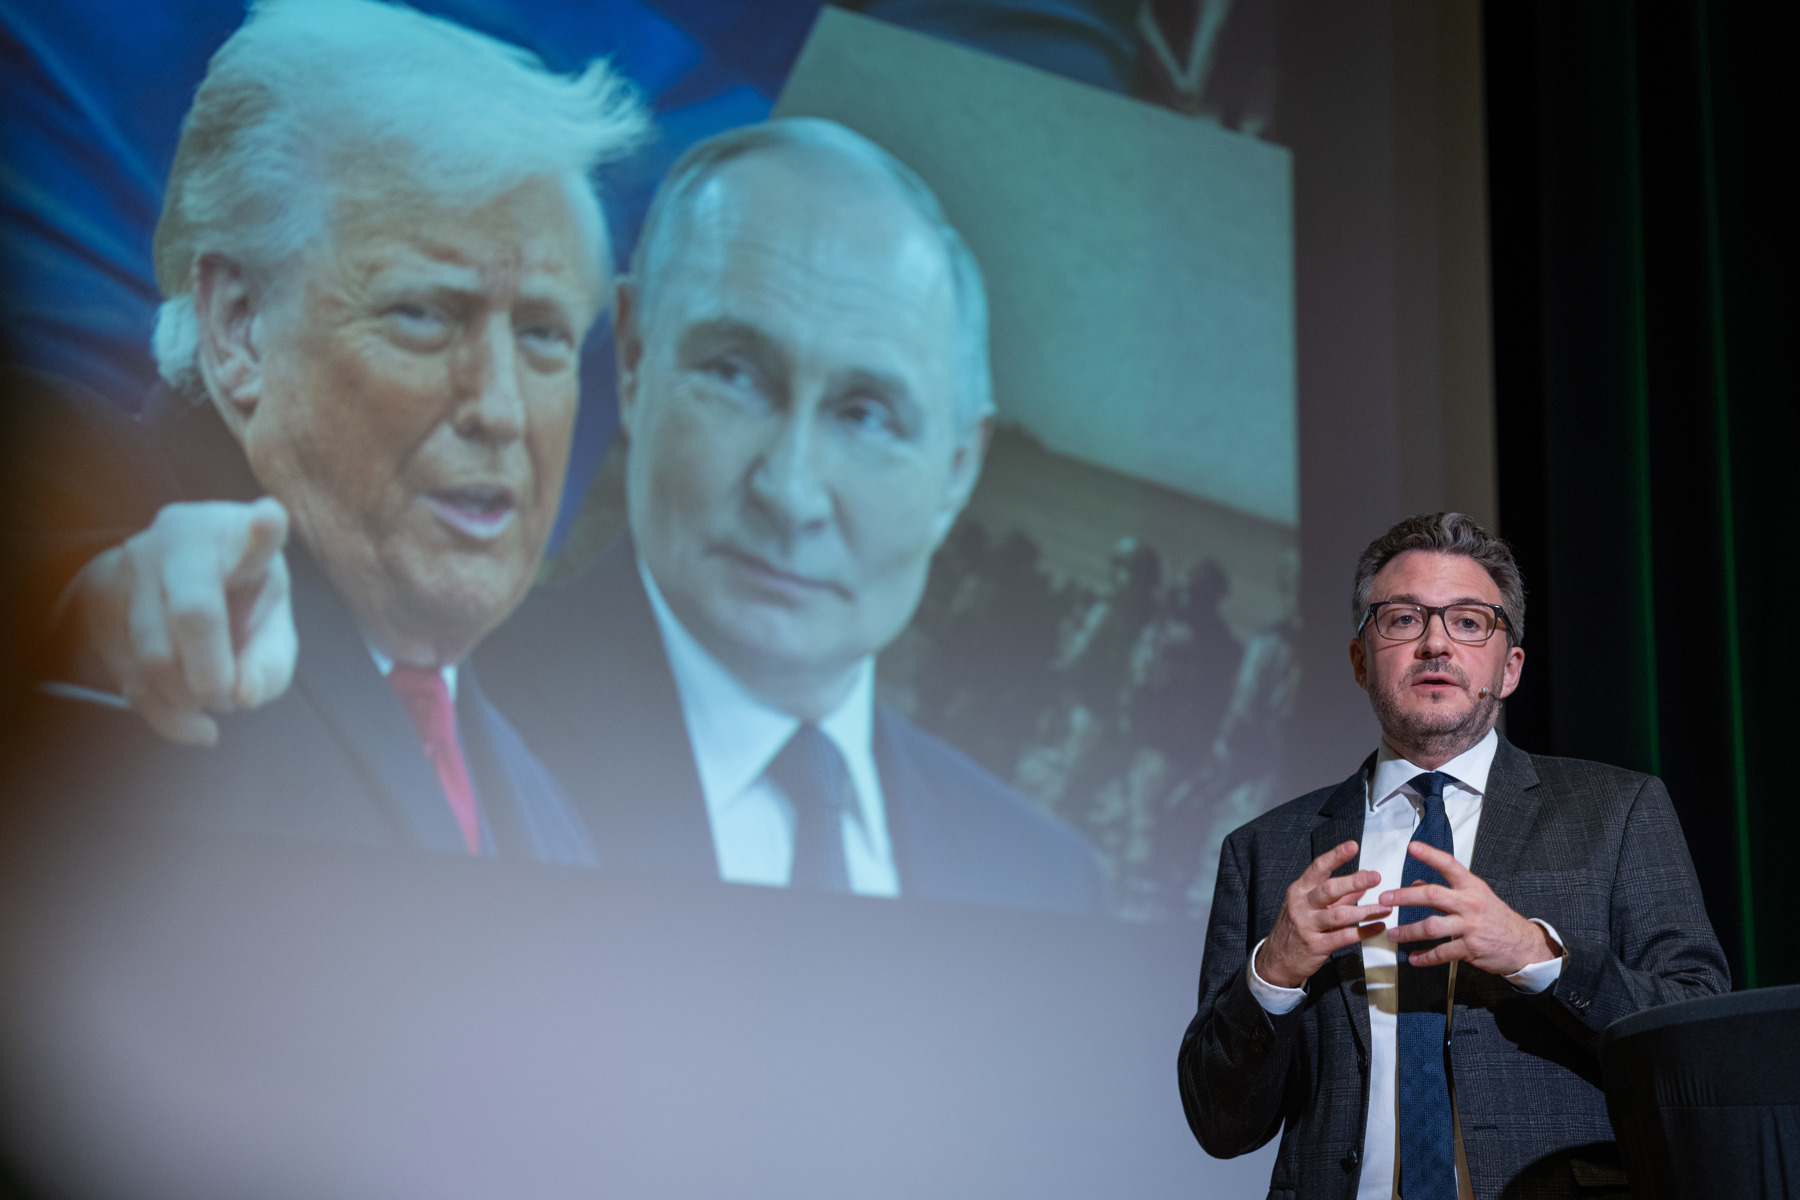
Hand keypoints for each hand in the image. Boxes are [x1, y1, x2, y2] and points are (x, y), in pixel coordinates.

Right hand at [69, 497, 295, 745]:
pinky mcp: (98, 597)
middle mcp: (181, 539)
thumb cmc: (237, 604)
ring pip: (154, 654)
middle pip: (194, 613)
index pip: (253, 533)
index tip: (270, 517)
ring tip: (210, 697)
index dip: (263, 529)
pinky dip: (164, 712)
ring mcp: (132, 563)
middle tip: (229, 700)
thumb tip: (243, 696)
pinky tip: (190, 720)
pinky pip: (127, 674)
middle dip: (213, 675)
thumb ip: (270, 665)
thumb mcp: (270, 628)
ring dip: (188, 697)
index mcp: (237, 536)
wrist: (168, 583)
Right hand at [1255, 840, 1391, 988]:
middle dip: (1354, 882)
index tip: (1353, 846)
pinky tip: (1378, 927)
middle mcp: (1301, 905)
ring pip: (1339, 915)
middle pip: (1329, 889)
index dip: (1335, 856)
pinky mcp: (1316, 945)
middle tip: (1375, 877)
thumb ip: (1336, 895)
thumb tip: (1360, 882)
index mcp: (1299, 891)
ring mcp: (1307, 926)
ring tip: (1385, 907)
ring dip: (1365, 911)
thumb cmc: (1295, 929)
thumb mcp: (1309, 906)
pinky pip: (1344, 937)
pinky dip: (1364, 932)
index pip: (1318, 868)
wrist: (1277, 960)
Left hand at [1382, 842, 1560, 973]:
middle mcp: (1470, 904)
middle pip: (1432, 896)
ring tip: (1392, 934)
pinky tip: (1413, 958)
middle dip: (1404, 897)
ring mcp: (1470, 927)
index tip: (1412, 847)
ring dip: (1408, 931)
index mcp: (1472, 887)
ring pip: (1432, 927)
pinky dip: (1425, 957)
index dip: (1430, 855)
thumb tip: (1415, 884)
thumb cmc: (1495, 917)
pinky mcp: (1470, 949)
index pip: (1450, 865)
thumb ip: (1446, 889)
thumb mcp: (1475, 896)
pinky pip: (1442, 953)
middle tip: (1384, 899)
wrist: (1522, 944)